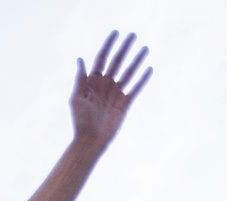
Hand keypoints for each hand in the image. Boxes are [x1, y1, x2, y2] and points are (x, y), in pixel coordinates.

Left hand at [71, 31, 151, 153]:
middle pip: (117, 62)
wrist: (90, 141)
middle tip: (133, 35)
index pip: (102, 58)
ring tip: (145, 48)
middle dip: (125, 48)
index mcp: (93, 82)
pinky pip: (135, 88)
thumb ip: (80, 79)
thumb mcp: (77, 98)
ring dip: (136, 61)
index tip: (116, 33)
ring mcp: (115, 94)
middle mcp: (106, 85)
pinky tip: (149, 69)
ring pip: (128, 73)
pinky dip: (142, 79)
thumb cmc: (80, 121)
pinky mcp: (124, 104)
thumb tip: (81, 59)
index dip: (108, 45)